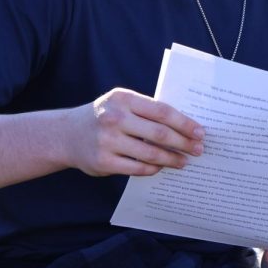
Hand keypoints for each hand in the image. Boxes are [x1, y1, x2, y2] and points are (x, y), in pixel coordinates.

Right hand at [64, 88, 203, 176]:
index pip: (162, 111)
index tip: (200, 132)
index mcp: (123, 99)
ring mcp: (108, 141)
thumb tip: (185, 126)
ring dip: (172, 159)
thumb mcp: (121, 104)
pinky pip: (137, 168)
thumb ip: (146, 111)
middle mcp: (115, 118)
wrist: (67, 134)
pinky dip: (153, 168)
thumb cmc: (104, 117)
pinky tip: (161, 167)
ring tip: (184, 162)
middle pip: (159, 133)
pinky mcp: (104, 162)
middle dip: (183, 143)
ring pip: (150, 153)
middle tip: (198, 150)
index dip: (184, 123)